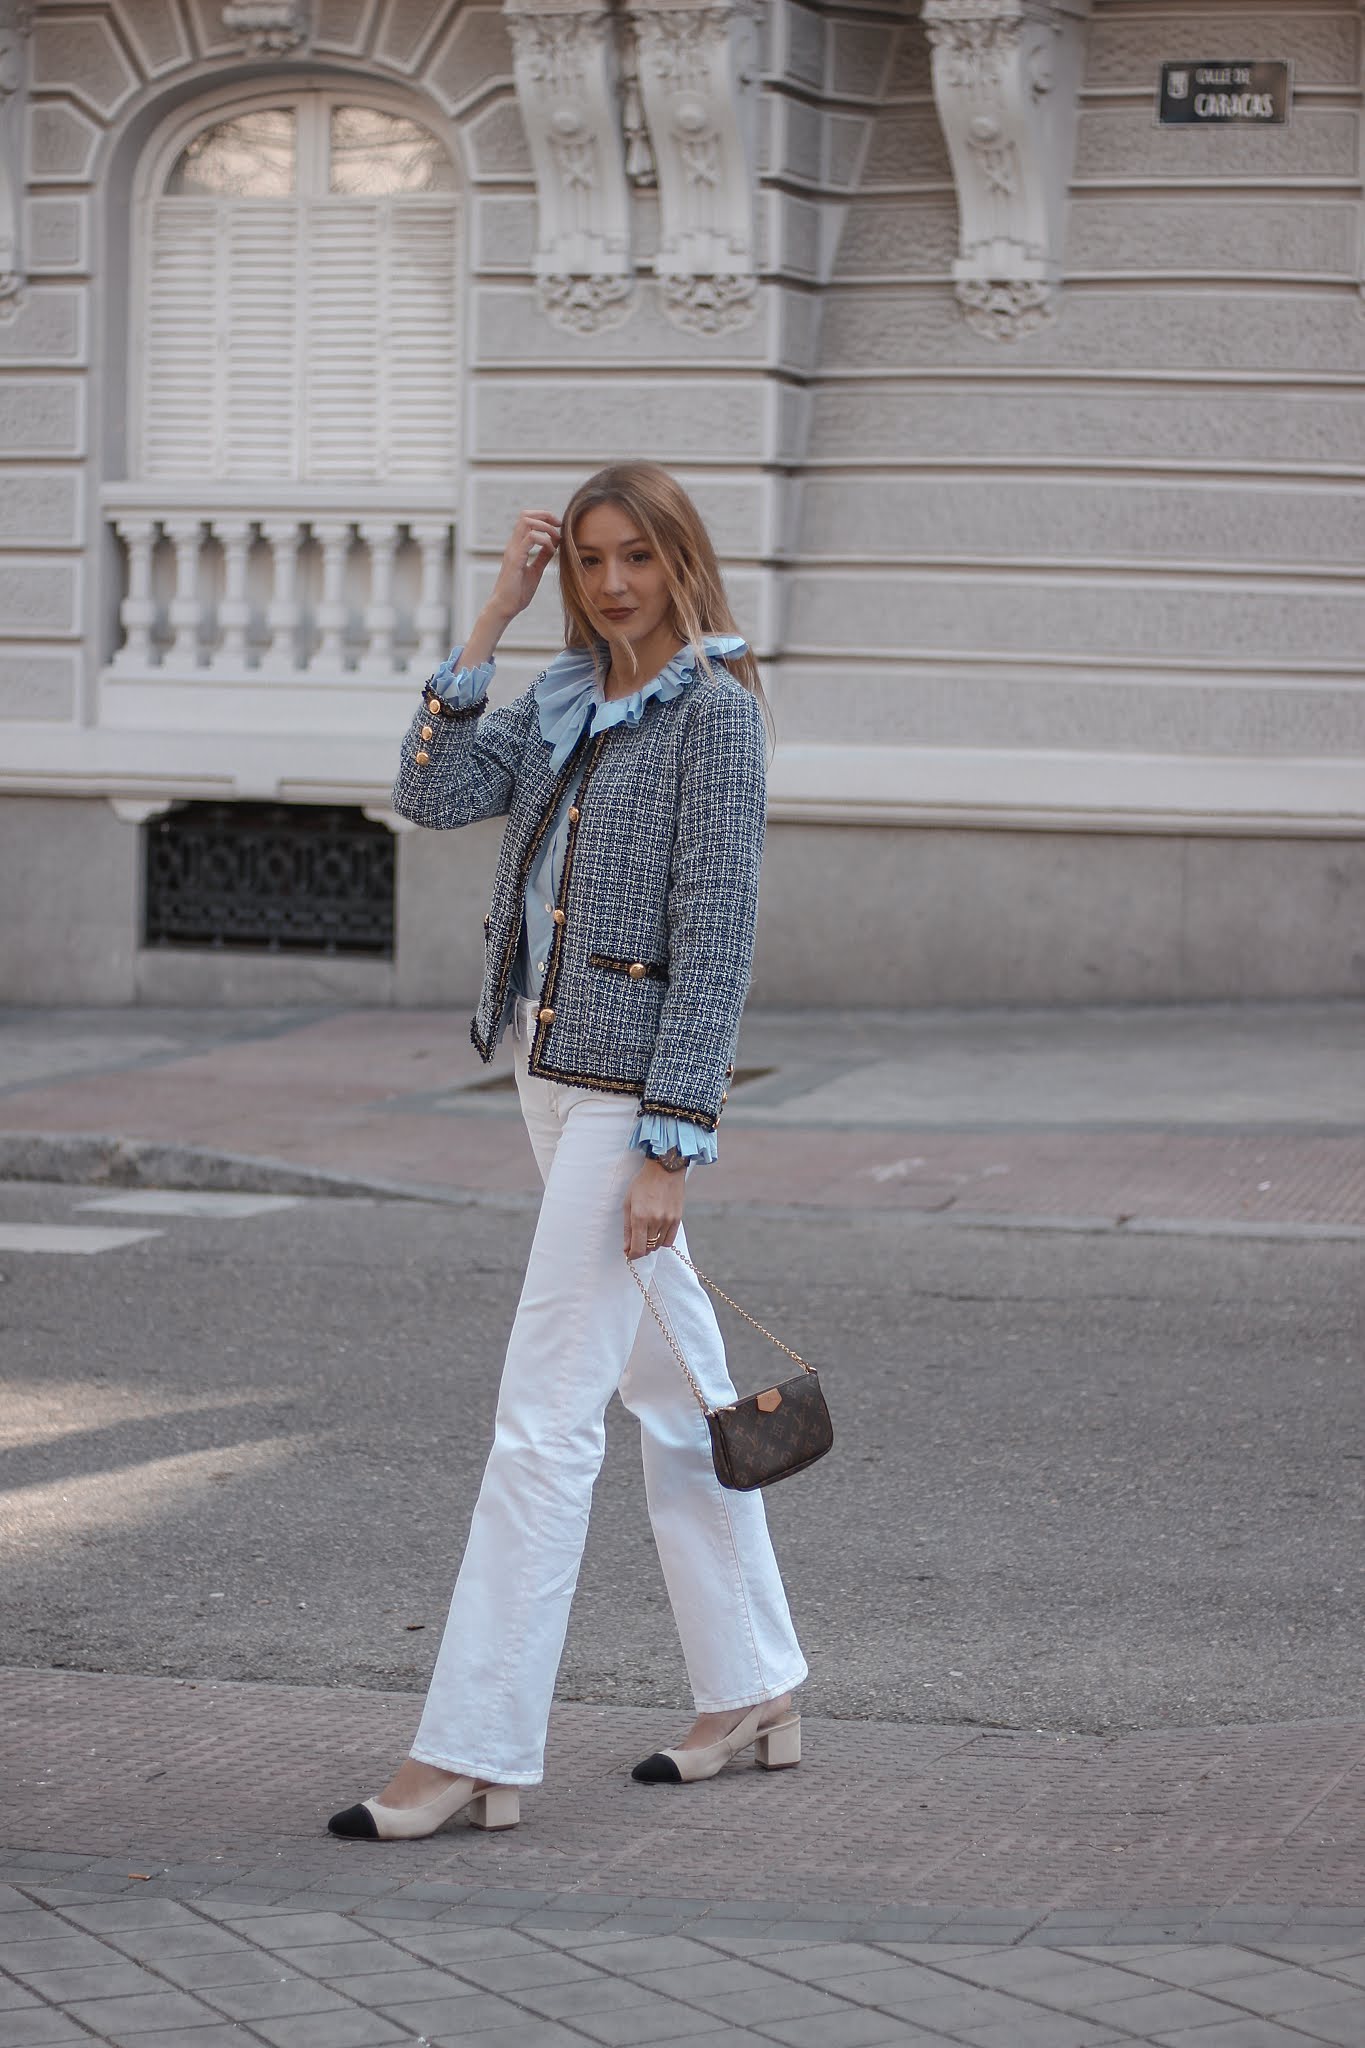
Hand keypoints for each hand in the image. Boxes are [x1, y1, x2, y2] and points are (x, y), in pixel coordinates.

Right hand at [487, 509, 561, 624]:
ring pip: (527, 523)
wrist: (505, 608)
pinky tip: (551, 551)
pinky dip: (545, 541)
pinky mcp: (515, 560)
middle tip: (559, 526)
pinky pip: (531, 539)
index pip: (527, 520)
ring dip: (546, 527)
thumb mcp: (535, 571)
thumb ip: (543, 557)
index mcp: (517, 546)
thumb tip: (554, 545)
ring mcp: (513, 551)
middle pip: (525, 515)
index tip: (558, 527)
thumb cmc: (517, 593)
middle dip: (546, 515)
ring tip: (556, 539)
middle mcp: (513, 545)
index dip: (544, 517)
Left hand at [624, 1157, 686, 1260]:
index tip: (629, 1254)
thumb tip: (626, 1247)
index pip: (637, 1248)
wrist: (665, 1169)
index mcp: (639, 1217)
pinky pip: (670, 1240)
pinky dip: (662, 1241)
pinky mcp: (677, 1219)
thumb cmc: (643, 1183)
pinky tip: (657, 1232)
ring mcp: (668, 1220)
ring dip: (651, 1244)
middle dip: (640, 1248)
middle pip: (648, 1248)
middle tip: (636, 1241)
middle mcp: (655, 1221)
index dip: (632, 1255)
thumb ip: (627, 1228)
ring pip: (658, 1245)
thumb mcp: (628, 1203)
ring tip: (647, 1233)